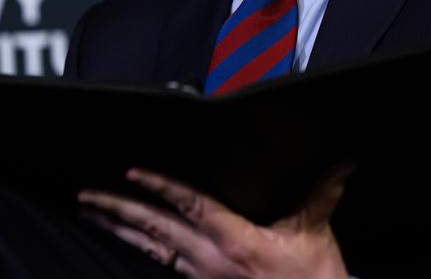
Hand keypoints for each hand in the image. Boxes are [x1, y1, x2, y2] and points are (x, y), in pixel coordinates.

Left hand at [77, 164, 353, 278]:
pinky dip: (143, 253)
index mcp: (235, 240)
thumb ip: (322, 194)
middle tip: (87, 197)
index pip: (189, 205)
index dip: (159, 187)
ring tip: (93, 215)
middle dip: (118, 211)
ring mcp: (202, 278)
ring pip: (152, 250)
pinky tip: (128, 245)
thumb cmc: (313, 277)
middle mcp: (210, 260)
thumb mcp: (315, 233)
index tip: (133, 172)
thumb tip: (343, 164)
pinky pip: (165, 267)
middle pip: (155, 230)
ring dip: (120, 232)